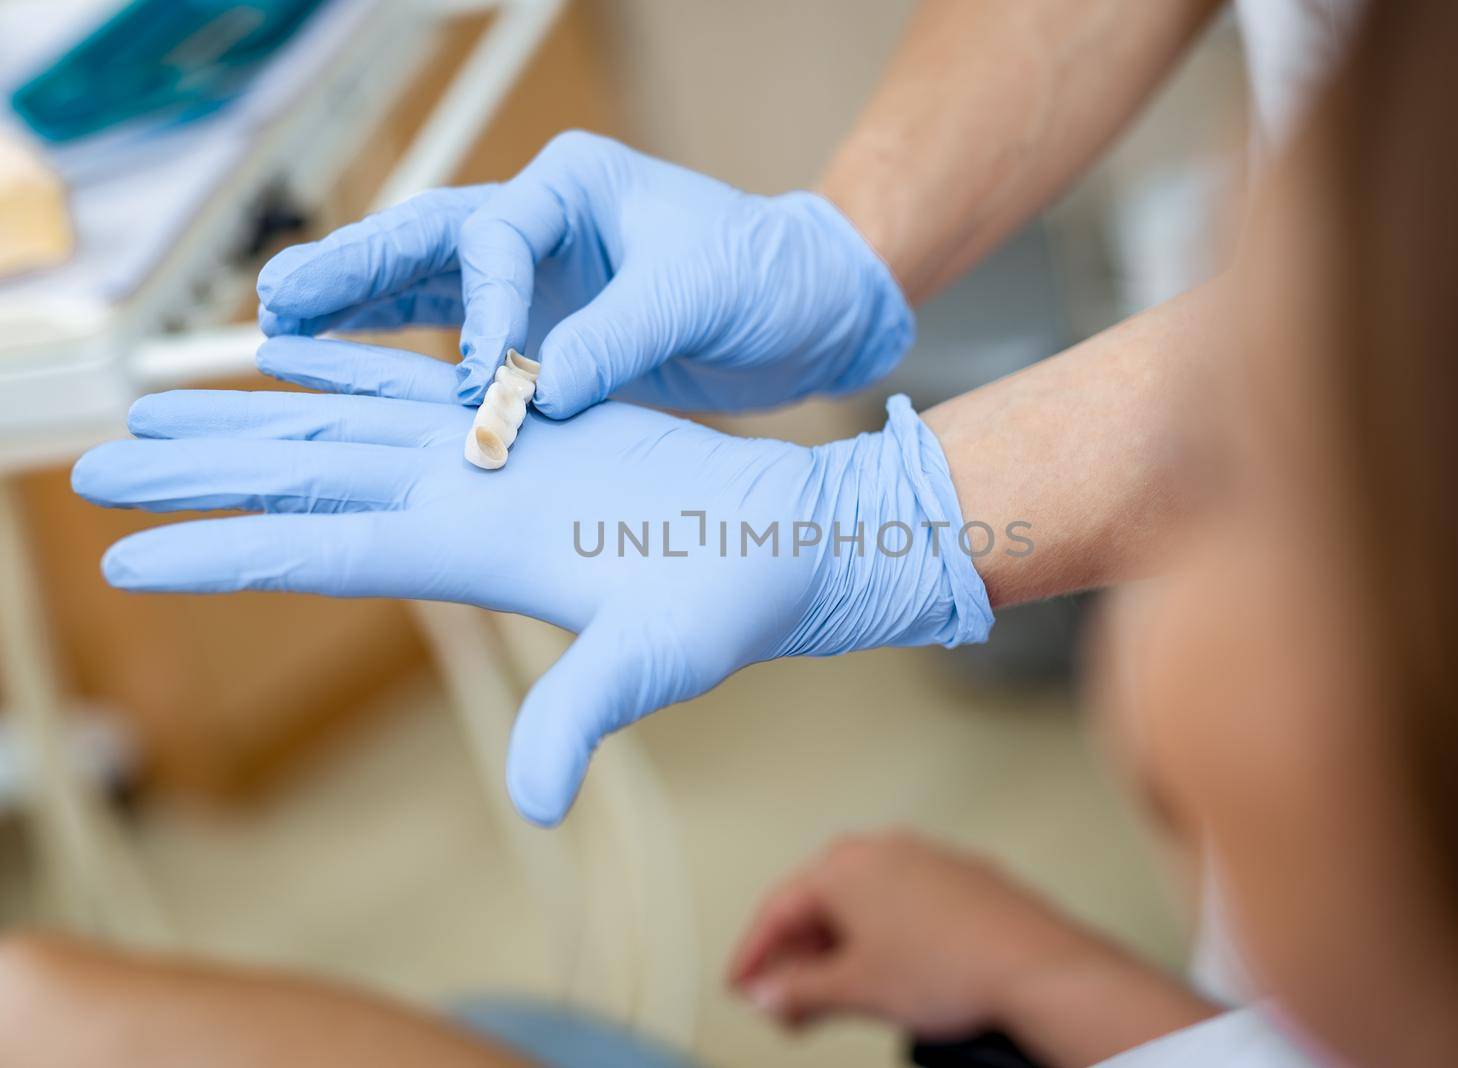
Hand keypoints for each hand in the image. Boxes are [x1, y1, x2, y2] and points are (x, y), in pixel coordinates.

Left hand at [72, 338, 990, 824]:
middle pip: (300, 481)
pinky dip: (348, 365)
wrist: (781, 544)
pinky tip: (286, 351)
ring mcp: (490, 458)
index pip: (319, 550)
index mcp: (473, 551)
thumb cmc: (732, 602)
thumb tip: (539, 801)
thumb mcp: (656, 661)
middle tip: (92, 465)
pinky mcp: (528, 416)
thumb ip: (586, 714)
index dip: (221, 551)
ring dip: (246, 417)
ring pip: (339, 427)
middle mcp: (461, 504)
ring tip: (153, 405)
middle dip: (197, 474)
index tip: (123, 558)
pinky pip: (416, 382)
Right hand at [256, 131, 913, 411]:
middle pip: (425, 241)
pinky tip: (345, 363)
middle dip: (353, 271)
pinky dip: (406, 349)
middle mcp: (541, 221)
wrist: (807, 311)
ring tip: (280, 328)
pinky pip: (458, 333)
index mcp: (573, 185)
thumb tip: (542, 395)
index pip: (494, 239)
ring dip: (358, 308)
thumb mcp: (702, 293)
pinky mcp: (543, 325)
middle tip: (277, 300)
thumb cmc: (768, 278)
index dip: (480, 312)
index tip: (489, 379)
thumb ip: (622, 336)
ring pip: (425, 284)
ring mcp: (536, 274)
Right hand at [728, 831, 1125, 1037]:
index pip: (776, 909)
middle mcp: (883, 850)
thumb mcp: (855, 989)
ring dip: (839, 949)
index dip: (753, 956)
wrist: (1036, 966)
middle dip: (797, 957)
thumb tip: (770, 992)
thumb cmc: (955, 965)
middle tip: (785, 1002)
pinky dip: (883, 937)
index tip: (744, 986)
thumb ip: (797, 992)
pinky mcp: (961, 877)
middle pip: (818, 904)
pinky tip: (890, 973)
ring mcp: (926, 859)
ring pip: (863, 904)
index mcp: (844, 865)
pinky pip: (903, 904)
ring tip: (836, 996)